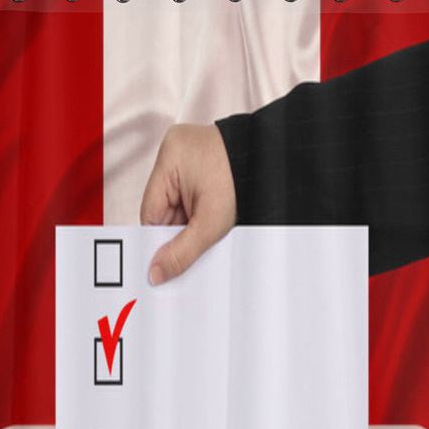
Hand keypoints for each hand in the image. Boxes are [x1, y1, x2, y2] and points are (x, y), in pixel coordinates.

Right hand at [140, 124, 236, 284]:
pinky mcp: (204, 166)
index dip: (157, 239)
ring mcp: (190, 159)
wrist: (278, 166)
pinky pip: (192, 200)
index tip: (160, 265)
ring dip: (190, 227)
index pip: (150, 212)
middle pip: (165, 212)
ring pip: (180, 208)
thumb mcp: (211, 223)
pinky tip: (210, 227)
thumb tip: (157, 273)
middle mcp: (176, 155)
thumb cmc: (248, 183)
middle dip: (177, 234)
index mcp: (170, 157)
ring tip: (206, 238)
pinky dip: (199, 216)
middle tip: (186, 258)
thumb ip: (182, 251)